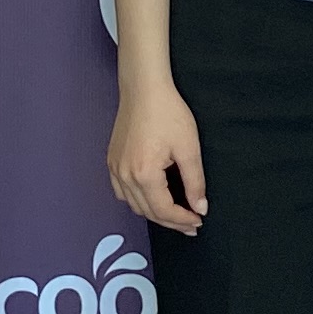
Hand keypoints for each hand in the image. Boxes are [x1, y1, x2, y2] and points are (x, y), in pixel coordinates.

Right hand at [107, 75, 206, 235]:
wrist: (143, 89)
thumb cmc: (168, 113)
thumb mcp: (189, 148)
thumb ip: (195, 182)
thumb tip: (200, 207)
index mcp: (144, 174)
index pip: (164, 210)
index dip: (183, 220)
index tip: (198, 222)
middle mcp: (125, 176)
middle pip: (148, 212)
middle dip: (171, 221)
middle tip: (191, 224)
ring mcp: (115, 169)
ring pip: (134, 205)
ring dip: (154, 213)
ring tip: (175, 213)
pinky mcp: (112, 161)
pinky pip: (122, 192)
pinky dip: (138, 201)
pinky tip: (152, 197)